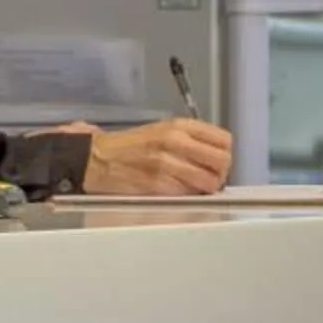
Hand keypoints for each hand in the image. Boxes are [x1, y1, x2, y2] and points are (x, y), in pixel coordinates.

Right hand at [77, 117, 233, 195]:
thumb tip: (216, 157)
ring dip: (206, 188)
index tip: (215, 162)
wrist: (98, 158)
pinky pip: (189, 193)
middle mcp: (176, 141)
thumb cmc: (129, 147)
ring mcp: (168, 163)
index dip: (224, 154)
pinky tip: (179, 191)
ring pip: (209, 181)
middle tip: (210, 177)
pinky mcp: (159, 183)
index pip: (224, 140)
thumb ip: (191, 139)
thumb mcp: (163, 130)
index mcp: (179, 126)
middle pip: (222, 161)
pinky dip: (189, 196)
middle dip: (220, 173)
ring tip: (194, 187)